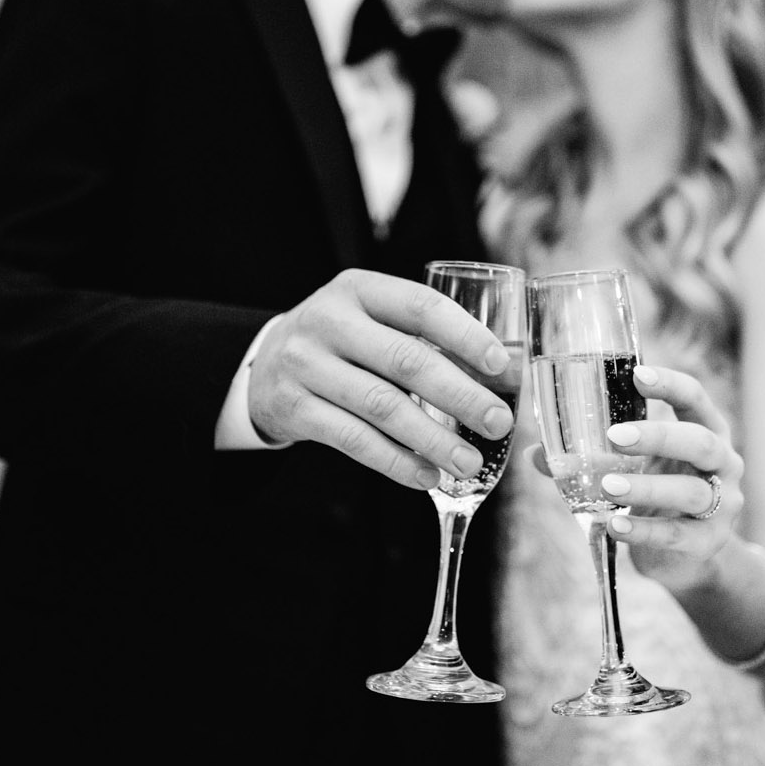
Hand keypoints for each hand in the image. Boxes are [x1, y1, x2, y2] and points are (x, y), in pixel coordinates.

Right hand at [247, 269, 513, 490]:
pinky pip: (354, 440)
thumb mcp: (369, 316)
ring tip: (468, 461)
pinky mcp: (294, 409)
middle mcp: (328, 321)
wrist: (264, 365)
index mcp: (358, 289)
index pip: (420, 307)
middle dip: (460, 395)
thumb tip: (498, 377)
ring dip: (432, 439)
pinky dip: (396, 462)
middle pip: (406, 360)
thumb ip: (419, 336)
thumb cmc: (342, 340)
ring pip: (382, 406)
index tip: (500, 365)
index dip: (464, 335)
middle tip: (497, 421)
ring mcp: (306, 365)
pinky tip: (427, 476)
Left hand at [523, 363, 743, 590]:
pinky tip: (615, 526)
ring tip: (608, 486)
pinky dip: (644, 530)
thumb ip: (593, 457)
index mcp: (706, 431)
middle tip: (614, 437)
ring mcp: (721, 505)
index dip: (670, 384)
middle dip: (658, 437)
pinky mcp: (708, 543)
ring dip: (647, 487)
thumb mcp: (635, 467)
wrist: (687, 557)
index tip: (637, 374)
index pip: (695, 398)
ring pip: (690, 491)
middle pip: (700, 442)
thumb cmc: (658, 495)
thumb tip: (536, 454)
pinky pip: (676, 535)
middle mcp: (722, 464)